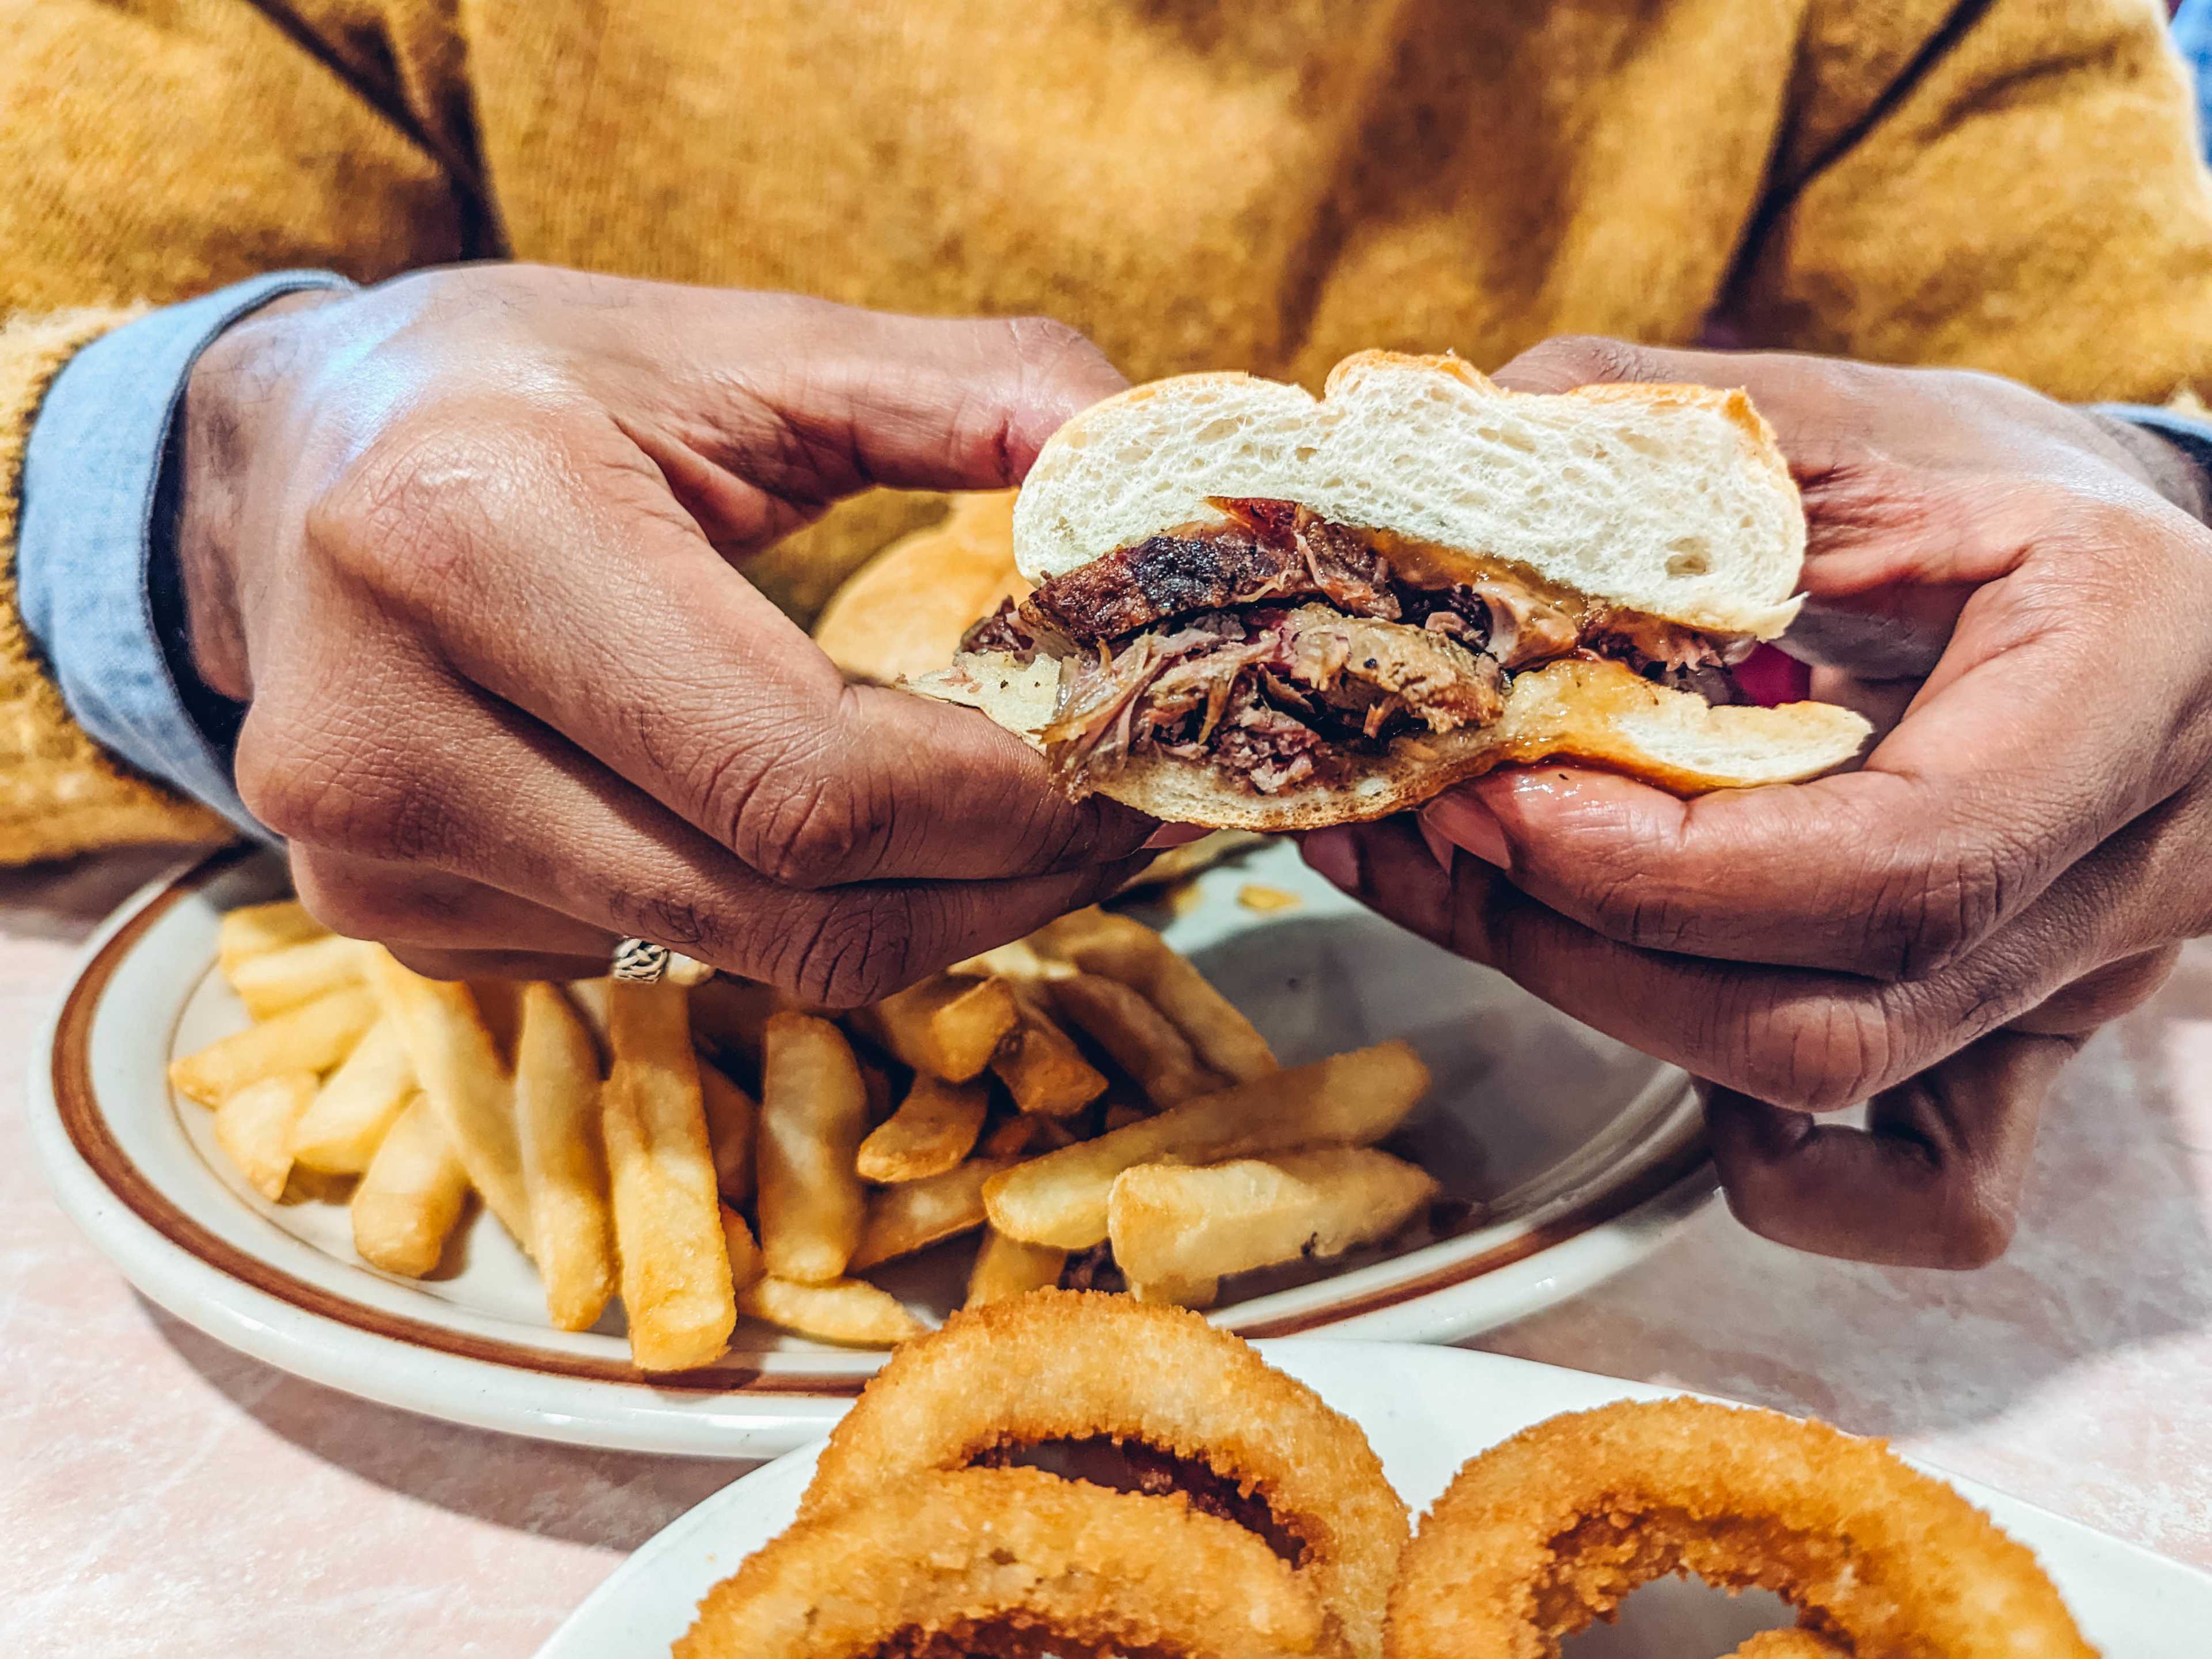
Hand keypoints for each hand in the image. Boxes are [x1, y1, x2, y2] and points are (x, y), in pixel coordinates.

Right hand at [179, 265, 1153, 999]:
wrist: (279, 463)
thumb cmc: (527, 386)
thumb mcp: (737, 344)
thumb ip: (966, 387)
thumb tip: (1158, 468)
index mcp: (473, 533)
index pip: (805, 779)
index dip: (1005, 810)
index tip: (1124, 771)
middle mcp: (386, 726)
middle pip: (784, 911)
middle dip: (992, 885)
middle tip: (1108, 823)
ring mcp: (370, 855)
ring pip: (736, 964)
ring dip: (909, 913)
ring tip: (999, 823)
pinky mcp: (385, 926)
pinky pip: (654, 964)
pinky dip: (774, 913)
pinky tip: (810, 831)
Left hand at [1303, 337, 2211, 1265]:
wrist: (2145, 577)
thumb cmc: (2003, 486)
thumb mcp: (1860, 425)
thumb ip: (1665, 444)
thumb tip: (1442, 478)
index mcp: (2118, 688)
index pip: (1899, 865)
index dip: (1662, 870)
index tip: (1498, 797)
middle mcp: (2120, 868)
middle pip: (1832, 1014)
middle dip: (1579, 944)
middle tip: (1428, 825)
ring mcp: (2076, 980)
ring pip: (1837, 1089)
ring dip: (1603, 1004)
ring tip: (1457, 883)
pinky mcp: (2023, 1036)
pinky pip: (1931, 1185)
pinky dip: (1770, 1153)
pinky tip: (1651, 1006)